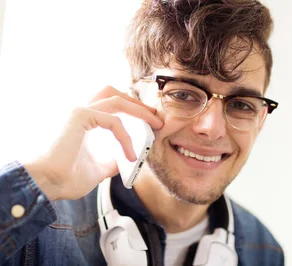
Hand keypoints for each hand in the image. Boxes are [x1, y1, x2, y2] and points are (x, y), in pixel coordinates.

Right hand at [23, 86, 163, 200]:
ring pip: (117, 100)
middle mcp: (79, 111)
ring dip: (139, 110)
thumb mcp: (98, 169)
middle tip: (156, 118)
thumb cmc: (65, 178)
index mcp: (82, 120)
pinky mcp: (80, 116)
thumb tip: (126, 161)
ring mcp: (79, 110)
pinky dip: (126, 138)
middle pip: (114, 93)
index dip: (133, 110)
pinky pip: (114, 122)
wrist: (46, 185)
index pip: (111, 105)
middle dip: (138, 103)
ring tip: (155, 124)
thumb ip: (112, 162)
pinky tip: (130, 155)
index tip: (151, 123)